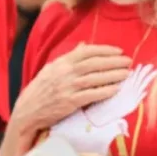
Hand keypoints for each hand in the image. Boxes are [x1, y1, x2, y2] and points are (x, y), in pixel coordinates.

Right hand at [11, 43, 131, 134]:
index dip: (104, 50)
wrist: (28, 110)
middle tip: (129, 62)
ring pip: (95, 78)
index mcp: (61, 62)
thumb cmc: (41, 89)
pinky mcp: (69, 102)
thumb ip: (69, 57)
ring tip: (126, 74)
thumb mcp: (52, 68)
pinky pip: (91, 95)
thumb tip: (84, 46)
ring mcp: (67, 87)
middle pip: (94, 63)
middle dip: (113, 62)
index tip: (118, 51)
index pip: (86, 51)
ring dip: (113, 75)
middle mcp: (65, 72)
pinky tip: (115, 89)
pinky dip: (104, 91)